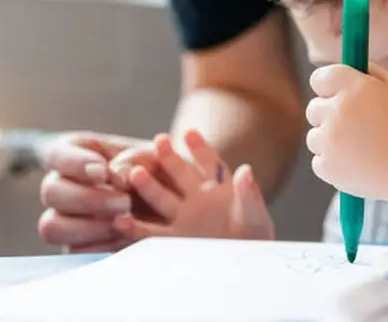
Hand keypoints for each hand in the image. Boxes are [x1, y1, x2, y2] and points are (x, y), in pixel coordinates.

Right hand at [38, 132, 154, 252]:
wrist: (173, 200)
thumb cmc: (158, 170)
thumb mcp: (151, 157)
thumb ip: (134, 160)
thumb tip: (117, 175)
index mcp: (75, 156)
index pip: (56, 155)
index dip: (74, 163)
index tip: (102, 171)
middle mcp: (61, 186)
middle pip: (51, 192)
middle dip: (87, 198)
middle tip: (124, 202)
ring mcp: (64, 218)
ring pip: (52, 226)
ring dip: (88, 226)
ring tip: (124, 222)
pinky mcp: (75, 245)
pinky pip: (72, 251)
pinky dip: (98, 247)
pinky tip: (124, 239)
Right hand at [112, 130, 274, 241]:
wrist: (245, 265)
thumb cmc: (255, 235)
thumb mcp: (255, 213)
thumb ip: (248, 192)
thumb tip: (245, 170)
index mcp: (219, 187)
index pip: (209, 163)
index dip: (200, 148)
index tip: (189, 133)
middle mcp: (197, 198)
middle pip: (179, 174)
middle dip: (169, 158)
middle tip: (159, 141)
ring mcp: (183, 217)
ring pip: (161, 198)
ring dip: (148, 186)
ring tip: (135, 173)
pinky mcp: (173, 239)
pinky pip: (151, 232)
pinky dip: (135, 227)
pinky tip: (120, 220)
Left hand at [305, 63, 387, 200]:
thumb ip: (368, 72)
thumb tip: (345, 67)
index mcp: (353, 87)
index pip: (319, 78)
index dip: (329, 87)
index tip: (336, 94)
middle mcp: (337, 111)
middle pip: (313, 108)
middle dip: (329, 114)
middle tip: (355, 124)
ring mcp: (330, 142)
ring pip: (315, 136)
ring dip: (331, 140)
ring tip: (362, 146)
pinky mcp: (328, 168)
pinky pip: (320, 160)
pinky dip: (334, 163)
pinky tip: (360, 163)